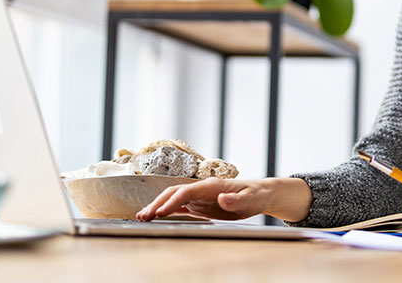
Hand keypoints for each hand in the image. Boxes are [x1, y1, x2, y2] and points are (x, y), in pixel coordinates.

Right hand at [136, 178, 272, 221]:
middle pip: (174, 193)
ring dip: (157, 206)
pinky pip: (180, 206)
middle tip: (143, 216)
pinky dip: (166, 210)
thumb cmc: (255, 196)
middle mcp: (202, 188)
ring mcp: (199, 196)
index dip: (172, 201)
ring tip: (142, 216)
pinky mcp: (200, 204)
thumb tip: (222, 198)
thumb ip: (236, 200)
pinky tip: (156, 216)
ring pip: (173, 198)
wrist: (259, 194)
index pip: (186, 191)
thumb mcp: (250, 200)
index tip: (160, 212)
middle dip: (157, 203)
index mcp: (211, 185)